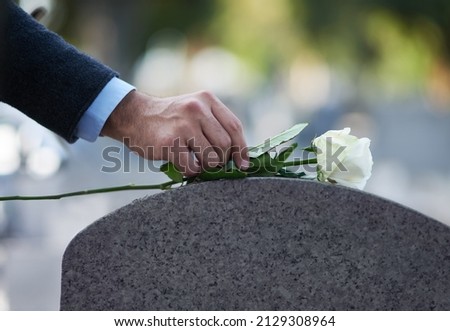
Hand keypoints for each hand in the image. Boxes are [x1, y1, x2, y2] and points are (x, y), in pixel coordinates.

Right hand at [101, 90, 248, 175]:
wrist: (134, 115)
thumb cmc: (169, 119)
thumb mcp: (194, 110)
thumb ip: (215, 125)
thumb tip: (238, 156)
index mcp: (207, 100)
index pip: (234, 127)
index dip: (242, 149)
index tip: (243, 164)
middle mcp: (197, 109)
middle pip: (225, 145)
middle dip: (221, 160)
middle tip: (210, 163)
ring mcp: (183, 125)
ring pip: (211, 158)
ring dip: (206, 167)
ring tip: (195, 162)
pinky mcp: (170, 142)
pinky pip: (192, 167)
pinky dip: (190, 171)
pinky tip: (183, 164)